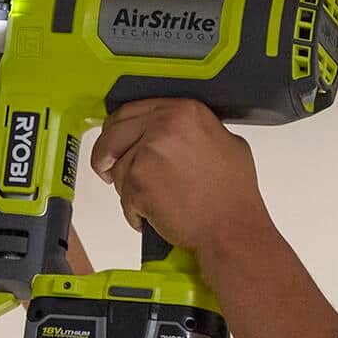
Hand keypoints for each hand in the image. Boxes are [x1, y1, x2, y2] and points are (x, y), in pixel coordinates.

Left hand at [89, 98, 270, 252]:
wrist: (231, 228)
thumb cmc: (232, 195)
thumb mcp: (227, 144)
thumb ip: (196, 131)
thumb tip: (179, 133)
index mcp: (185, 111)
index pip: (132, 109)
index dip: (117, 128)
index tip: (113, 139)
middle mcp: (164, 124)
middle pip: (113, 134)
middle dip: (105, 154)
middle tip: (106, 168)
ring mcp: (148, 152)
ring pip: (116, 168)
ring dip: (126, 189)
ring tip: (150, 203)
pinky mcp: (137, 181)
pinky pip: (123, 196)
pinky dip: (133, 211)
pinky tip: (152, 216)